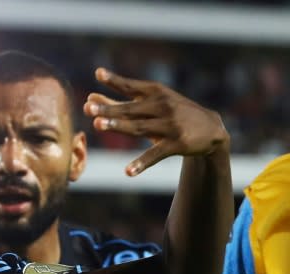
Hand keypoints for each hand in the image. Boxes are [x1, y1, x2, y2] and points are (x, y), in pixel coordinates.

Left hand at [84, 68, 228, 175]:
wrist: (212, 129)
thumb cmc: (173, 114)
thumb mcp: (151, 104)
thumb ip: (119, 102)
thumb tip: (89, 98)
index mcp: (155, 93)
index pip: (131, 87)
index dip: (114, 80)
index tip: (98, 74)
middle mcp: (162, 106)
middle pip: (130, 109)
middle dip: (109, 108)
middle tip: (89, 108)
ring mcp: (170, 125)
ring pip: (138, 127)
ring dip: (118, 126)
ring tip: (97, 126)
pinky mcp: (177, 144)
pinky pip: (155, 154)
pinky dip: (141, 163)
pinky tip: (128, 172)